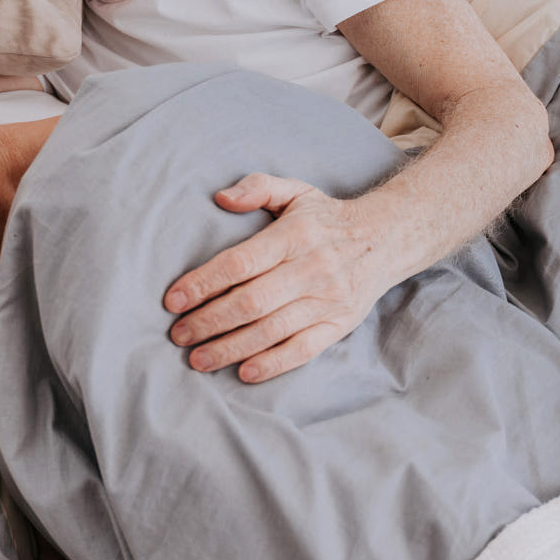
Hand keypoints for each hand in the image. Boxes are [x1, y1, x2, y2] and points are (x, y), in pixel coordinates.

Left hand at [164, 174, 397, 382]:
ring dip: (230, 347)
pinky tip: (244, 372)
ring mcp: (327, 300)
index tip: (173, 300)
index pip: (240, 263)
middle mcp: (312, 268)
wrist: (386, 239)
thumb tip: (221, 198)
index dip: (203, 283)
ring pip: (272, 330)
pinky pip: (303, 349)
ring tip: (198, 359)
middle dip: (208, 322)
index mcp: (295, 235)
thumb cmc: (326, 217)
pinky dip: (273, 364)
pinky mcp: (339, 324)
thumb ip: (257, 187)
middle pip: (251, 302)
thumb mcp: (295, 190)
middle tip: (178, 335)